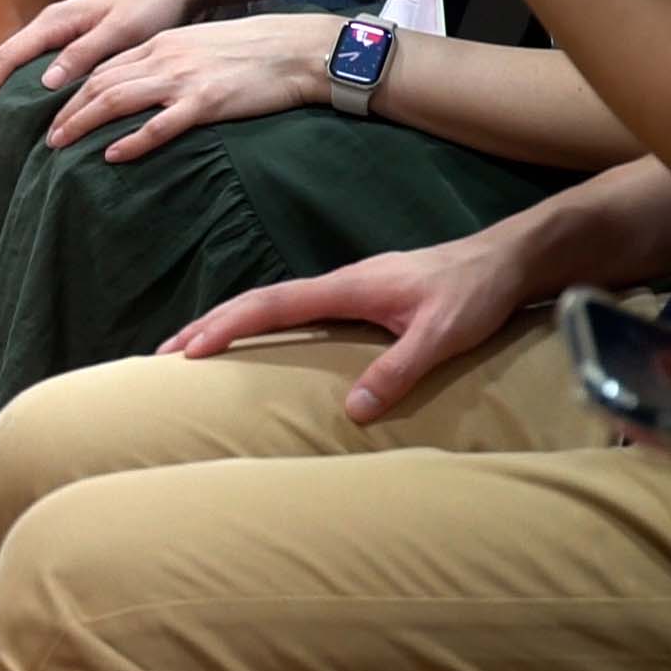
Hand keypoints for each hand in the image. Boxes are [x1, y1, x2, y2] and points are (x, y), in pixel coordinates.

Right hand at [0, 0, 202, 125]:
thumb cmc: (148, 6)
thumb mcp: (119, 31)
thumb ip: (83, 54)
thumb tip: (44, 83)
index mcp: (54, 21)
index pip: (6, 56)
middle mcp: (49, 26)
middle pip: (5, 62)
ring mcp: (58, 33)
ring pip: (20, 66)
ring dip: (5, 93)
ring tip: (0, 127)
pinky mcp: (71, 42)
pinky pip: (37, 67)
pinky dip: (27, 89)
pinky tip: (31, 111)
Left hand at [45, 14, 337, 162]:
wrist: (300, 49)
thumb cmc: (253, 52)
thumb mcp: (200, 48)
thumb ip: (167, 64)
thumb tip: (139, 87)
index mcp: (162, 44)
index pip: (103, 68)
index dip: (72, 92)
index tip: (53, 114)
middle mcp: (165, 58)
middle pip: (100, 84)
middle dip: (67, 111)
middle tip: (45, 138)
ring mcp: (185, 80)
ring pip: (118, 101)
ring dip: (84, 124)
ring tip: (61, 146)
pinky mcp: (207, 102)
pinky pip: (160, 125)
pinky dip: (132, 141)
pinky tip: (112, 156)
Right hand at [157, 236, 527, 422]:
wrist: (506, 260)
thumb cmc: (475, 292)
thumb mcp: (443, 335)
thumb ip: (398, 369)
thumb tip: (353, 410)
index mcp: (346, 287)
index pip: (270, 305)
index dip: (226, 326)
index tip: (189, 349)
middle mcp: (337, 284)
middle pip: (256, 301)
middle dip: (207, 326)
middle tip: (165, 356)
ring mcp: (345, 289)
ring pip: (270, 304)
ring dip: (228, 324)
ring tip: (191, 351)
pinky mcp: (356, 298)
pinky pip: (291, 311)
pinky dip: (257, 325)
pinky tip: (251, 345)